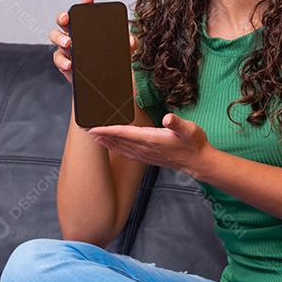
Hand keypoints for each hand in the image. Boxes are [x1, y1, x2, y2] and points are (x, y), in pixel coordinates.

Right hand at [50, 0, 138, 92]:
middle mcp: (74, 35)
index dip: (85, 4)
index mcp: (88, 29)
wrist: (108, 84)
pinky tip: (70, 64)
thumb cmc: (112, 63)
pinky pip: (58, 59)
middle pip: (63, 21)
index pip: (85, 12)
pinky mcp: (65, 64)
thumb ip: (130, 44)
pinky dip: (62, 61)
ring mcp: (67, 49)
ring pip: (55, 38)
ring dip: (59, 38)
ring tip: (68, 43)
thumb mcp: (124, 52)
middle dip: (63, 17)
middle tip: (67, 20)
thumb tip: (130, 39)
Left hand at [87, 112, 212, 178]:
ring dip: (105, 142)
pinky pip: (126, 153)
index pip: (124, 134)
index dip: (107, 130)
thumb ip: (177, 124)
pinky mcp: (147, 157)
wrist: (198, 162)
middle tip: (83, 129)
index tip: (92, 128)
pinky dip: (115, 148)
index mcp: (151, 139)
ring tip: (91, 137)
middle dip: (100, 135)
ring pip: (119, 148)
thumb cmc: (194, 144)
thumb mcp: (189, 130)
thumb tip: (169, 119)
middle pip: (116, 141)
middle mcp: (144, 148)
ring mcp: (145, 154)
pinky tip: (110, 146)